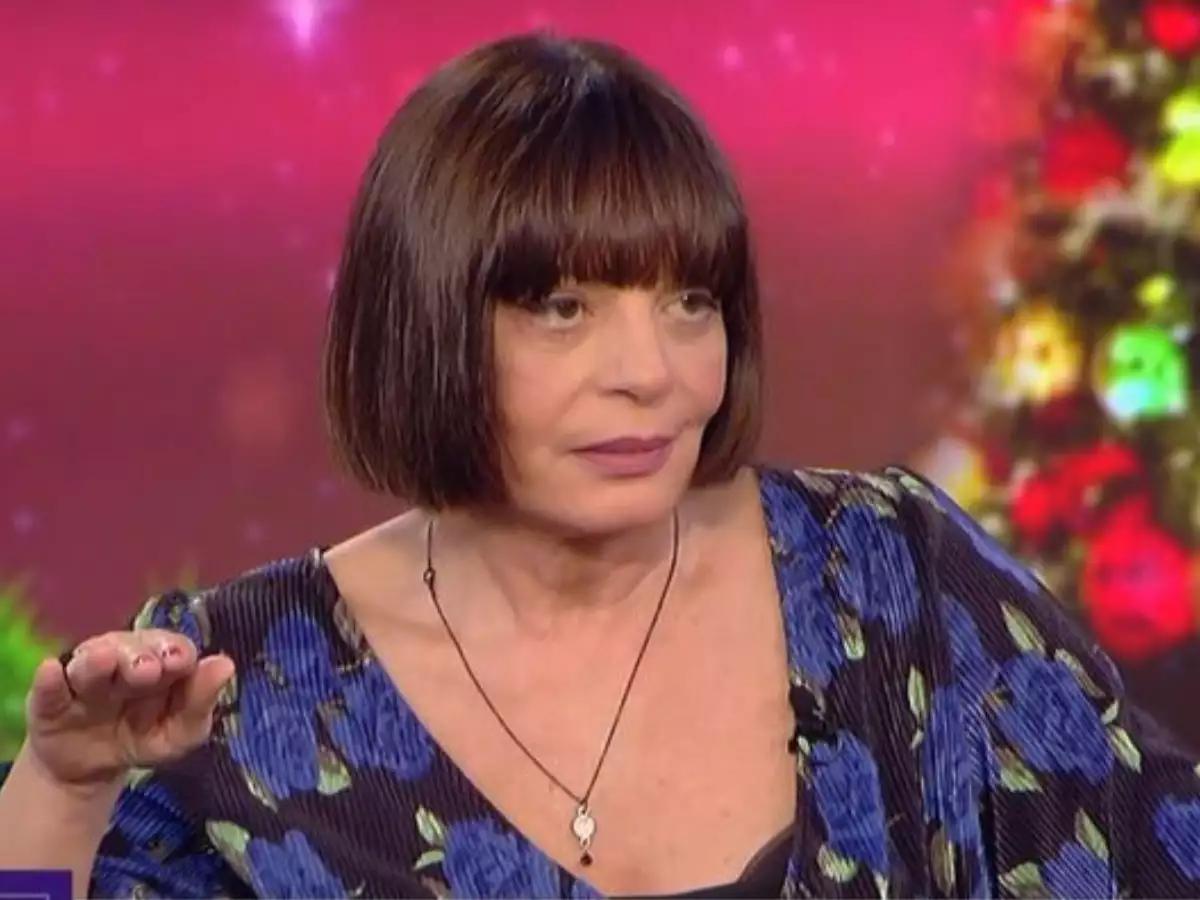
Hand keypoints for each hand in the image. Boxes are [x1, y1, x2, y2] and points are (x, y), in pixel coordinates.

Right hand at [23, 630, 234, 788]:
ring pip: (89, 662)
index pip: (171, 647)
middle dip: (140, 656)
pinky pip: (47, 688)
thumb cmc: (145, 736)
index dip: (175, 651)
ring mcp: (85, 679)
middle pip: (131, 648)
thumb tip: (226, 665)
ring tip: (103, 660)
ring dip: (97, 661)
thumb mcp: (179, 733)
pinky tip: (51, 670)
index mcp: (160, 663)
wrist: (93, 771)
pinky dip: (48, 680)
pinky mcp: (49, 701)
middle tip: (148, 670)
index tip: (180, 661)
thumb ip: (201, 703)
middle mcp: (122, 662)